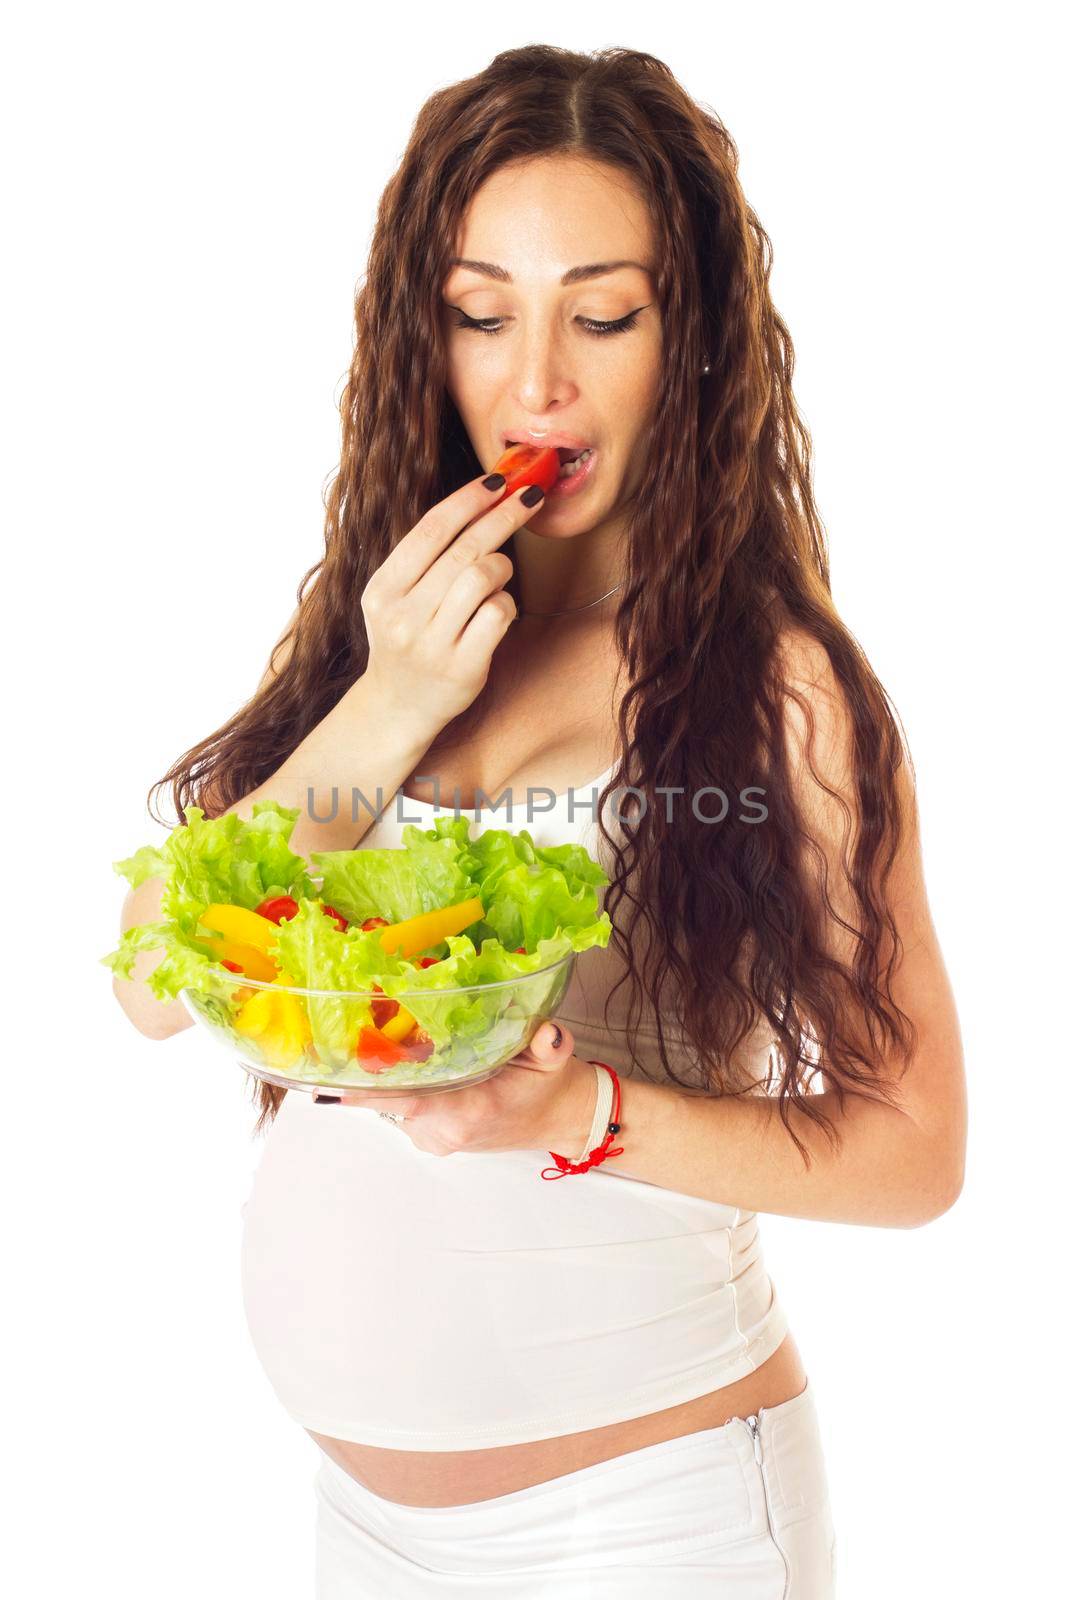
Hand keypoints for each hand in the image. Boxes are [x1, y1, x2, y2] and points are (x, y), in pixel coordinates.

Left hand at [311, 1020, 597, 1158]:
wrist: (556, 1119)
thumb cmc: (549, 1087)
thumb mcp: (554, 1058)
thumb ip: (551, 1044)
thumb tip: (549, 1033)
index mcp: (472, 1111)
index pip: (410, 1100)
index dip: (370, 1089)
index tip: (333, 1079)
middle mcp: (447, 1130)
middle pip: (392, 1095)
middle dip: (374, 1064)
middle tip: (354, 1027)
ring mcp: (436, 1138)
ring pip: (394, 1101)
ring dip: (387, 1075)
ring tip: (382, 1037)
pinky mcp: (432, 1138)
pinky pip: (403, 1108)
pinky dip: (400, 1086)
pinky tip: (408, 1060)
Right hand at [359, 471, 547, 737]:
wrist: (398, 707)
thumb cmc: (408, 641)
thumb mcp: (396, 598)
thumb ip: (424, 559)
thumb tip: (478, 503)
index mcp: (383, 590)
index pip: (430, 530)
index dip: (468, 499)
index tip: (498, 479)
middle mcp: (402, 615)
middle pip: (463, 549)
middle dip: (502, 516)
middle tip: (529, 497)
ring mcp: (431, 644)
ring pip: (482, 577)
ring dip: (501, 566)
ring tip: (499, 572)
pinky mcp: (462, 667)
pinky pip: (498, 614)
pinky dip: (506, 603)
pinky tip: (498, 608)